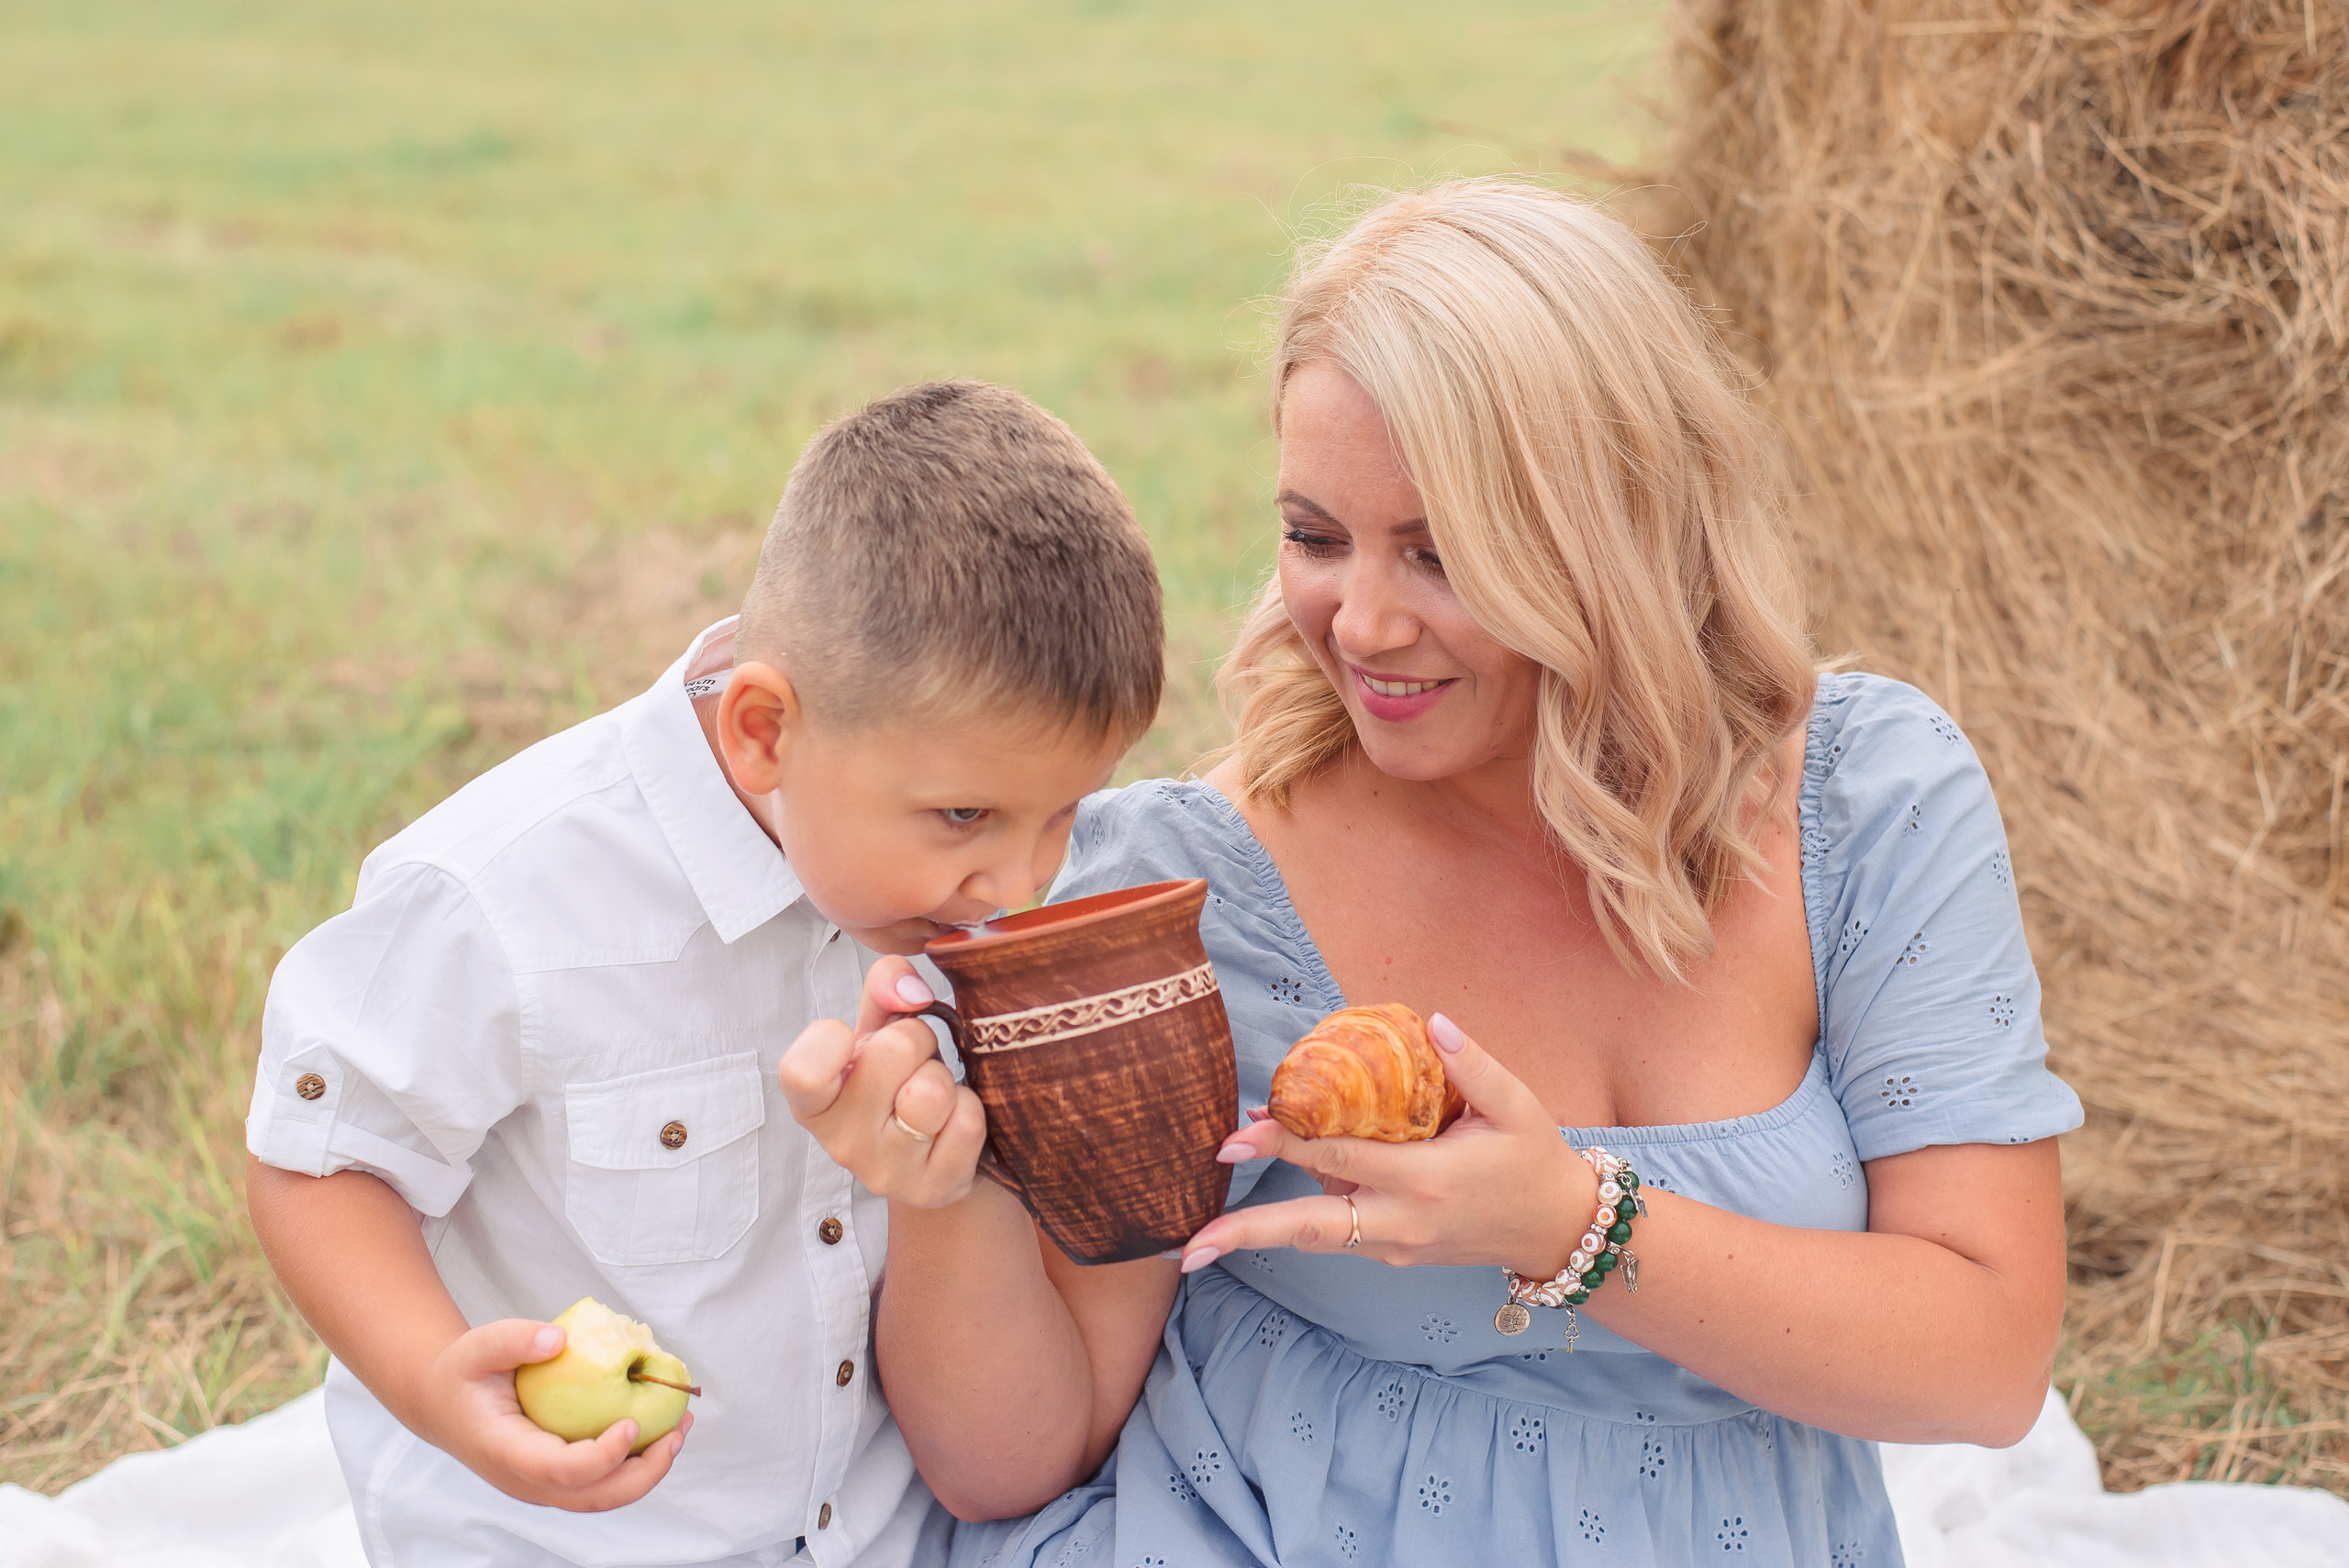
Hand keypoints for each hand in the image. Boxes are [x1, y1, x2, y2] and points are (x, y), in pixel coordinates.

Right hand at [423, 1319, 691, 1510]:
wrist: (444, 1403)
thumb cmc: (464, 1372)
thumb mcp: (477, 1346)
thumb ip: (514, 1340)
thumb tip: (559, 1339)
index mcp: (504, 1451)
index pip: (559, 1470)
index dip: (601, 1456)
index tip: (634, 1423)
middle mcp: (524, 1480)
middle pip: (592, 1497)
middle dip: (643, 1473)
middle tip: (678, 1432)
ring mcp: (541, 1486)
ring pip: (601, 1498)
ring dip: (647, 1472)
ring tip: (680, 1431)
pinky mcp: (555, 1479)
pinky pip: (600, 1483)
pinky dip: (634, 1465)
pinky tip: (660, 1431)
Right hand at [779, 955, 987, 1207]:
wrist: (937, 1155)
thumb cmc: (900, 1082)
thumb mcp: (882, 1031)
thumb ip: (883, 989)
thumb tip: (910, 988)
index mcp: (814, 1101)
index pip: (801, 1071)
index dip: (829, 1040)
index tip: (849, 1037)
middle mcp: (840, 1143)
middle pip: (892, 1052)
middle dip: (918, 1041)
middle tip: (915, 1064)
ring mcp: (885, 1172)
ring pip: (932, 1091)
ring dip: (946, 1079)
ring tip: (934, 1094)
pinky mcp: (932, 1189)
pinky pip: (966, 1122)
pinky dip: (971, 1109)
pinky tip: (953, 1121)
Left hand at [1176, 1013, 1597, 1277]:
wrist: (1559, 1231)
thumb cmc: (1535, 1160)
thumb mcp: (1516, 1104)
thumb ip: (1472, 1064)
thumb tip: (1431, 1023)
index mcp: (1427, 1179)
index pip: (1340, 1159)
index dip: (1286, 1145)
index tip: (1240, 1133)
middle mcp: (1404, 1222)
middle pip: (1312, 1229)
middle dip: (1250, 1231)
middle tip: (1194, 1240)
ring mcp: (1398, 1246)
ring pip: (1320, 1237)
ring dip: (1265, 1227)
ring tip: (1212, 1218)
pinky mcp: (1396, 1255)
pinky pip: (1342, 1233)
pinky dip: (1307, 1214)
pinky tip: (1282, 1187)